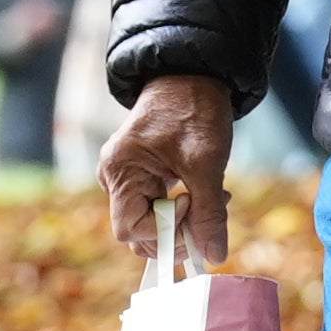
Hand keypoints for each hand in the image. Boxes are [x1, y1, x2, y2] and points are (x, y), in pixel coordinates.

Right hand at [99, 76, 239, 265]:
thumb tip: (214, 256)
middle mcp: (115, 176)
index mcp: (120, 171)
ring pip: (152, 220)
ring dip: (186, 218)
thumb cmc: (194, 110)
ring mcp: (127, 176)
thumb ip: (208, 212)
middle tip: (211, 209)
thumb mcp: (206, 162)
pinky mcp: (142, 175)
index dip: (164, 231)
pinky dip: (185, 206)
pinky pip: (157, 205)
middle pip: (139, 231)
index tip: (193, 206)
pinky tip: (206, 191)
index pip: (130, 230)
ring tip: (215, 196)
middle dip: (178, 229)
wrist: (193, 74)